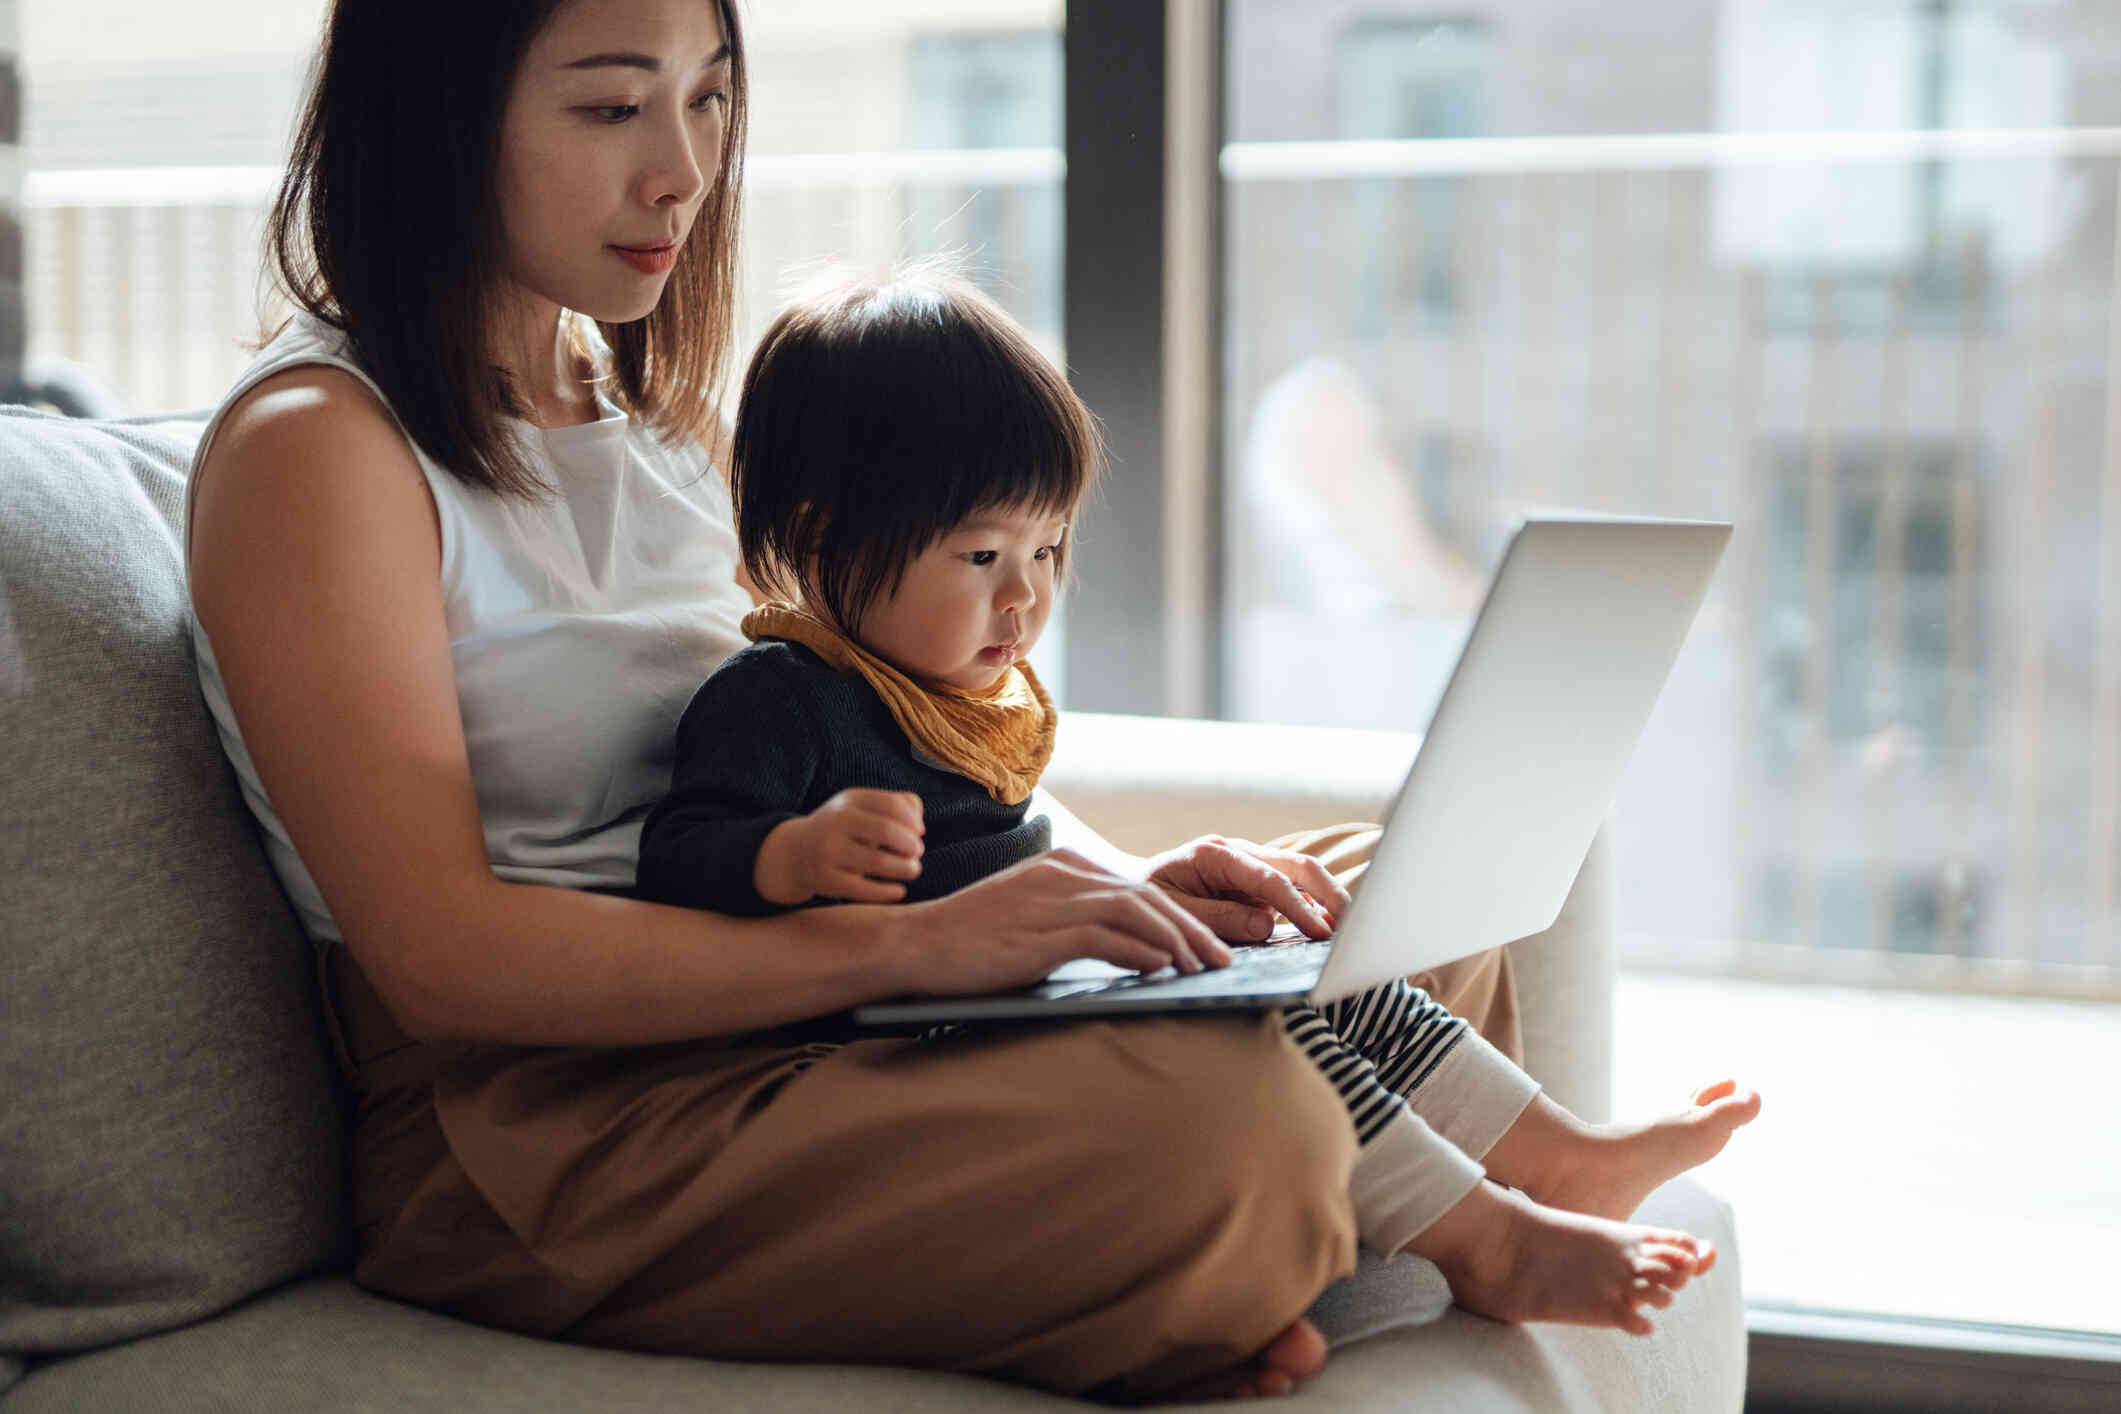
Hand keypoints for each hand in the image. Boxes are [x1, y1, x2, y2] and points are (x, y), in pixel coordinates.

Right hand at [755, 789, 924, 905]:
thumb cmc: (845, 829)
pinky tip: (899, 891)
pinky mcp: (826, 879)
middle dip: (911, 844)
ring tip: (913, 869)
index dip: (913, 821)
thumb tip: (919, 826)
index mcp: (850, 800)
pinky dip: (887, 892)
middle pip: (886, 830)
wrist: (796, 852)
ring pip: (878, 862)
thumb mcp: (863, 808)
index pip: (892, 805)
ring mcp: (829, 851)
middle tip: (917, 853)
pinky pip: (863, 889)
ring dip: (905, 868)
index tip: (919, 832)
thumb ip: (898, 805)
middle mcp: (836, 822)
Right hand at [888, 849, 1234, 995]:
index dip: (1180, 916)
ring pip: (1134, 911)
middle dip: (1191, 929)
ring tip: (1202, 969)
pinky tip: (1160, 969)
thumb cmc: (972, 942)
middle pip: (1146, 896)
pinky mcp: (1039, 929)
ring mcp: (1050, 899)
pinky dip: (1139, 951)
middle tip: (1221, 960)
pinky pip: (1104, 936)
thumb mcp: (1033, 920)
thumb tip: (1136, 952)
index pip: (1137, 887)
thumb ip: (1078, 925)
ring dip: (1176, 941)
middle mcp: (1062, 874)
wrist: (915, 944)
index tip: (1208, 944)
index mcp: (1063, 864)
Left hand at [1143, 835, 1351, 942]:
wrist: (1130, 885)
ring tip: (1351, 926)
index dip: (1298, 907)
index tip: (1321, 932)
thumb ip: (1218, 918)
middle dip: (1329, 893)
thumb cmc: (1147, 899)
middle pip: (1297, 865)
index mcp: (1215, 855)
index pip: (1269, 880)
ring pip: (1301, 872)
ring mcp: (1249, 863)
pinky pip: (1291, 886)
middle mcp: (1237, 853)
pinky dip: (1312, 903)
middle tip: (1354, 924)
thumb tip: (1266, 925)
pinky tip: (1328, 924)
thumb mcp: (1175, 912)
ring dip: (1327, 897)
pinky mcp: (1254, 878)